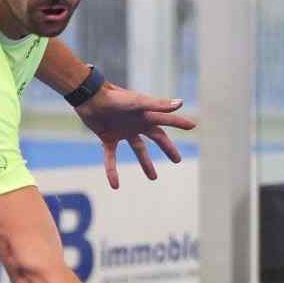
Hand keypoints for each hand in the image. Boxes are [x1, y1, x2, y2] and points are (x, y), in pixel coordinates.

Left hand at [74, 84, 195, 189]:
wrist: (90, 97)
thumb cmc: (114, 98)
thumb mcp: (137, 103)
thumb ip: (158, 105)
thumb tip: (180, 103)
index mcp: (146, 115)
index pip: (167, 121)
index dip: (180, 123)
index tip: (193, 125)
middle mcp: (136, 123)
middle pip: (156, 138)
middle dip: (167, 148)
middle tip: (177, 160)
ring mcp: (122, 131)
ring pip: (138, 149)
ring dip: (145, 163)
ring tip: (153, 178)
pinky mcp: (107, 137)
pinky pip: (111, 157)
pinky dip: (112, 171)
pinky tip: (115, 185)